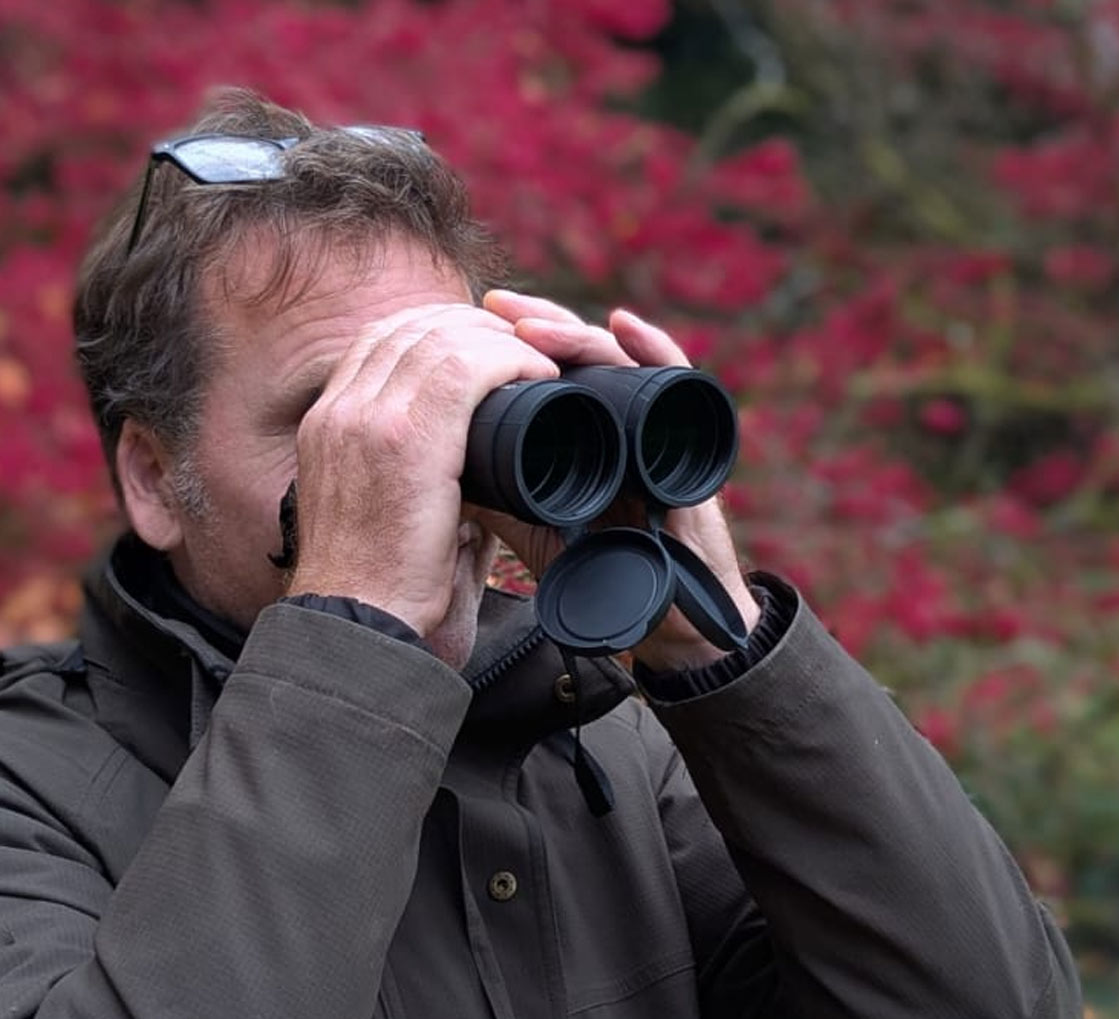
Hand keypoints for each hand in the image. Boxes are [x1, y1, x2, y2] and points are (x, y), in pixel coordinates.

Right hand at [287, 303, 560, 634]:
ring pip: (443, 340)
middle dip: (473, 324)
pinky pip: (468, 370)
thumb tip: (466, 479)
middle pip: (412, 328)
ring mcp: (369, 419)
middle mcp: (340, 409)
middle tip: (520, 344)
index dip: (435, 329)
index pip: (378, 340)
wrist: (356, 621)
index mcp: (325, 422)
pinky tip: (540, 376)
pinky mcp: (409, 438)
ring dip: (500, 341)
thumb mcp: (370, 511)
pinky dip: (511, 362)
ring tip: (540, 362)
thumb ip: (403, 476)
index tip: (478, 344)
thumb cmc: (376, 585)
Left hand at [478, 289, 761, 671]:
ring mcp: (650, 426)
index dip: (506, 343)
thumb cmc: (604, 573)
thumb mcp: (532, 525)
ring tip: (531, 323)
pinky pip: (674, 380)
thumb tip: (434, 457)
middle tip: (492, 304)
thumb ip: (494, 492)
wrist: (663, 615)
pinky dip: (652, 347)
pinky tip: (623, 324)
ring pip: (614, 358)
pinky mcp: (685, 440)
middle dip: (533, 321)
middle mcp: (614, 420)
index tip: (464, 324)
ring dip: (572, 332)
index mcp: (578, 432)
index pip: (543, 368)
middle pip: (575, 350)